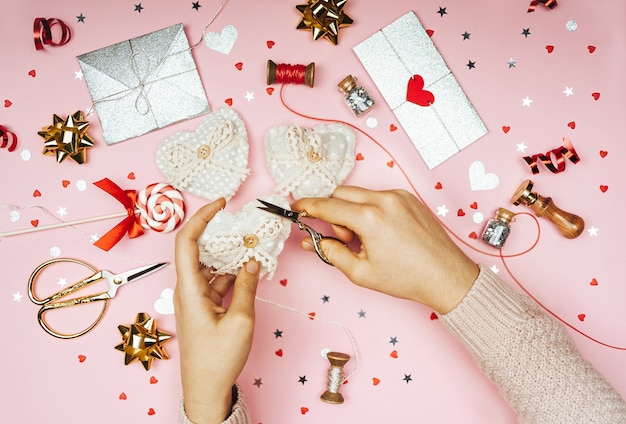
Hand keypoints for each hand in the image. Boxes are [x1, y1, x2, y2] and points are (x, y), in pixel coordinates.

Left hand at [174, 199, 259, 423]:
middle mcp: (187, 290)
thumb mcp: (240, 320)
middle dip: (219, 233)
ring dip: (228, 255)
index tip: (220, 204)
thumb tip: (251, 262)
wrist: (205, 389)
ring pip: (210, 266)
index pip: (186, 242)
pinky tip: (249, 270)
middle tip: (241, 224)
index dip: (201, 217)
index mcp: (189, 290)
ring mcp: (195, 299)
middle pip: (197, 250)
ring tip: (250, 245)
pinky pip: (216, 281)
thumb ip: (246, 287)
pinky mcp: (203, 308)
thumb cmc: (217, 360)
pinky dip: (231, 273)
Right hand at [292, 186, 478, 313]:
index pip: (326, 206)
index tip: (294, 208)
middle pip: (340, 194)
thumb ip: (330, 252)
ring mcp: (398, 195)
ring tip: (367, 240)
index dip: (306, 207)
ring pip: (359, 195)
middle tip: (343, 238)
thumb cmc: (406, 278)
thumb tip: (311, 241)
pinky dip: (370, 210)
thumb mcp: (360, 272)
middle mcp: (384, 199)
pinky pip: (377, 197)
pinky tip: (382, 233)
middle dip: (333, 213)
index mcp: (369, 218)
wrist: (446, 276)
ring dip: (352, 212)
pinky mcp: (408, 197)